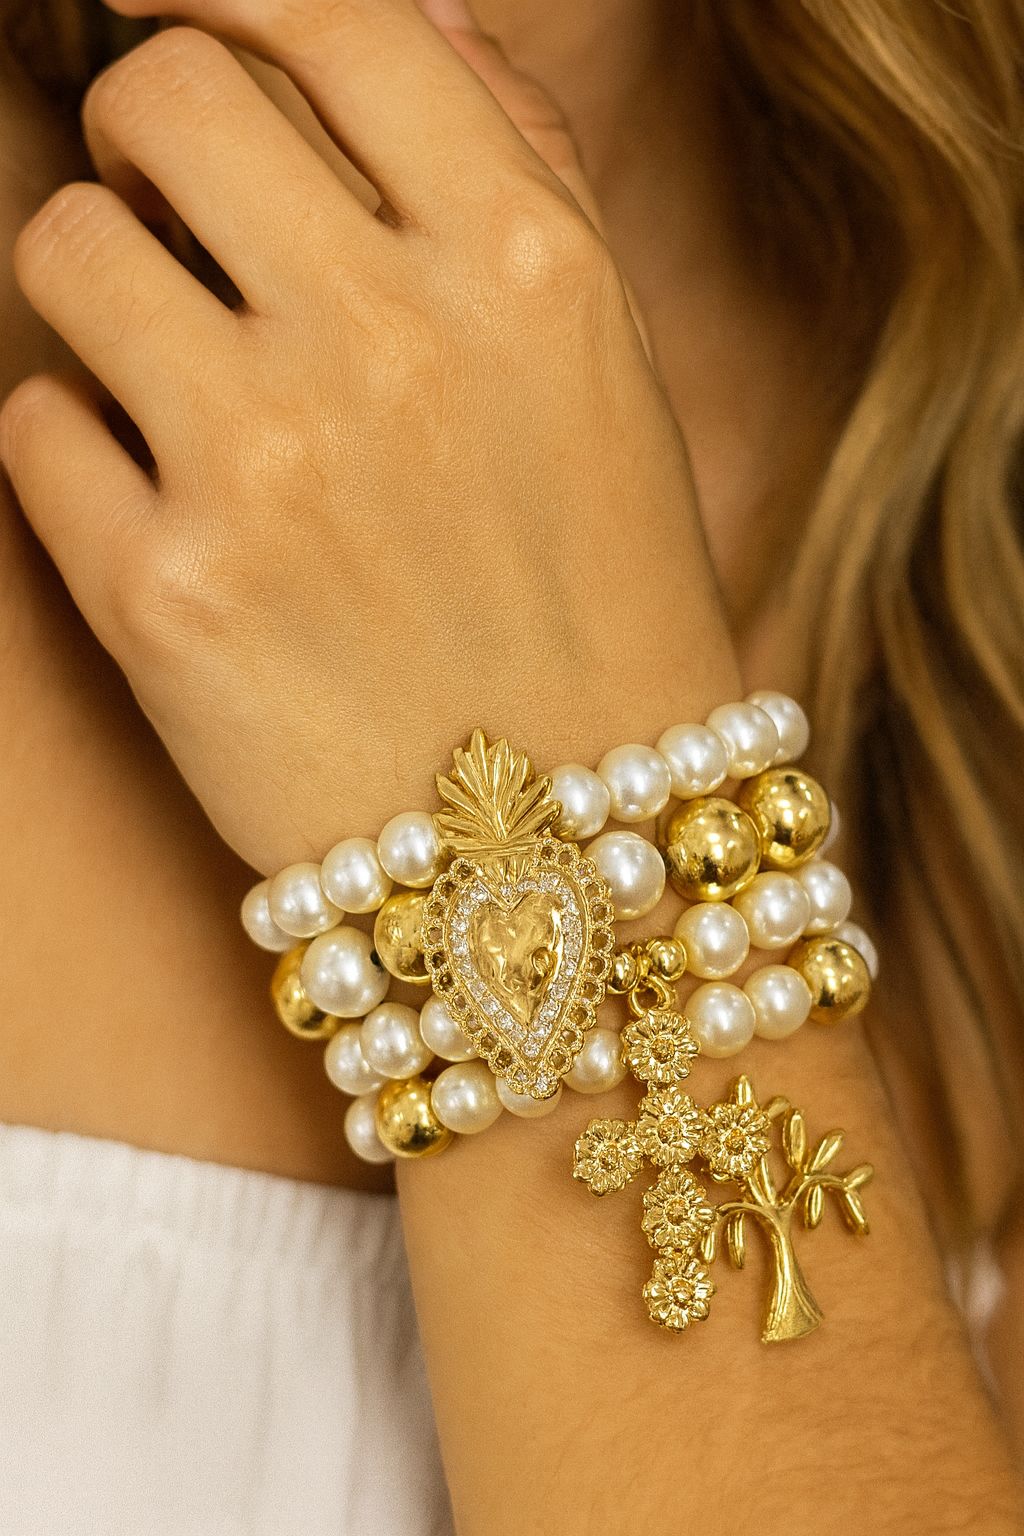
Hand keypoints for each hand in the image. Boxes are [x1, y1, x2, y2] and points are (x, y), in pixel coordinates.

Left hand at [0, 0, 735, 872]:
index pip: (325, 12)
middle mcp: (396, 344)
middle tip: (176, 216)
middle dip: (146, 142)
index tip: (181, 18)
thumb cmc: (598, 603)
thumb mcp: (612, 369)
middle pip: (159, 99)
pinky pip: (33, 426)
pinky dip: (83, 453)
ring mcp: (269, 473)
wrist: (571, 862)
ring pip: (67, 250)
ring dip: (106, 299)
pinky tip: (177, 520)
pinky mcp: (165, 603)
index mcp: (529, 267)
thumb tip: (399, 16)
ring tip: (184, 391)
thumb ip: (517, 169)